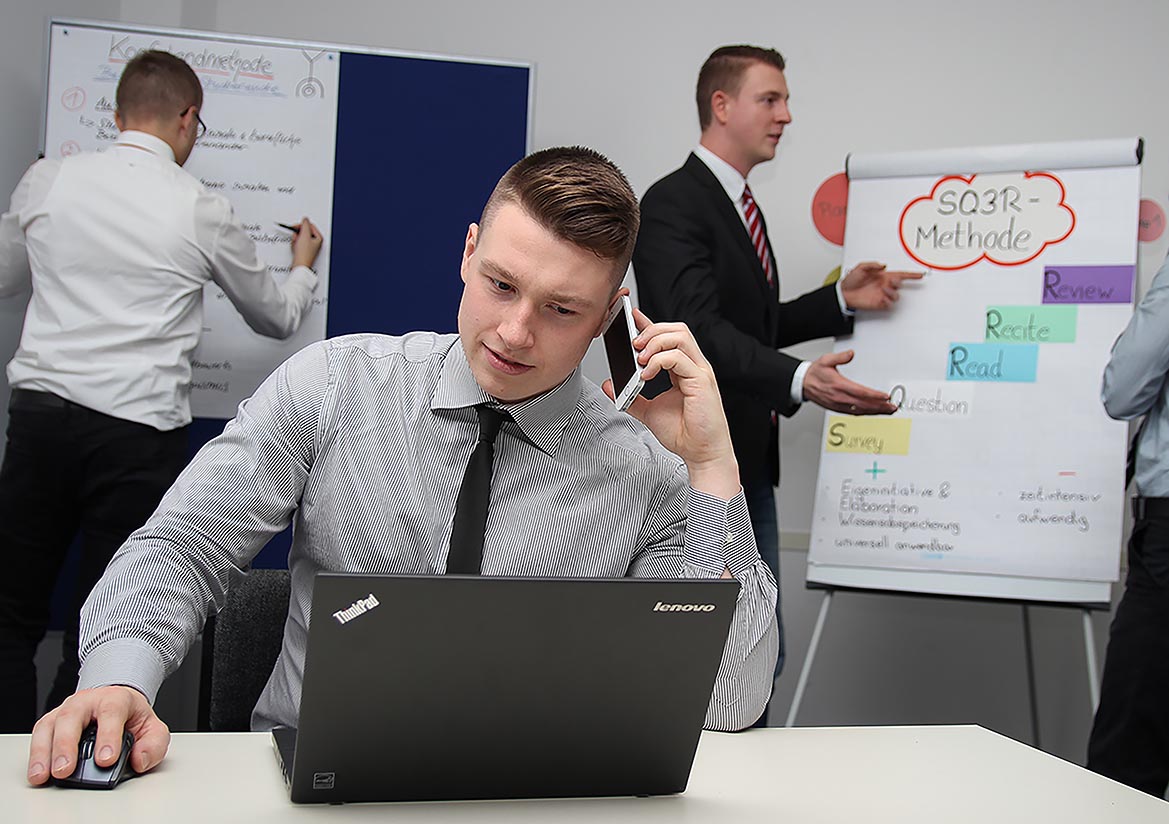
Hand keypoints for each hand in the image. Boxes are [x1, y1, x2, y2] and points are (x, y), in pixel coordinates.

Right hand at [27, 686, 169, 785]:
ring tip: (45, 775)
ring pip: (50, 725)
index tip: (106, 759)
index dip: (108, 735)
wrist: (117, 704)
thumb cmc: (131, 718)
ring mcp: (67, 710)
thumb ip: (153, 745)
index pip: (111, 712)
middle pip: (72, 716)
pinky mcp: (52, 722)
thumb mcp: (152, 728)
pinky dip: (36, 755)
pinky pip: (39, 735)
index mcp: (116, 699)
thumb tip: (139, 760)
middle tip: (66, 770)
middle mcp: (88, 701)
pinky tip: (37, 772)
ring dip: (45, 752)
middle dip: (67, 745)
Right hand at [291, 217, 323, 269]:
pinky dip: (295, 244)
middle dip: (298, 234)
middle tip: (296, 237)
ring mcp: (309, 247)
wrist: (300, 265)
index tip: (296, 227)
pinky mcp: (304, 250)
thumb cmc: (304, 253)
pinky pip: (297, 243)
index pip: (310, 225)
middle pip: (304, 231)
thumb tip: (305, 219)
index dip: (301, 225)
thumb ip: (305, 225)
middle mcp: (315, 242)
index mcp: (318, 238)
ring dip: (296, 239)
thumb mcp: (304, 235)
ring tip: (296, 244)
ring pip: (300, 237)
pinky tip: (295, 248)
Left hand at [602, 308, 738, 499]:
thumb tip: (610, 384)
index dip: (649, 324)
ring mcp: (699, 372)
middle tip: (633, 343)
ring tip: (639, 357)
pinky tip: (646, 373)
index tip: (630, 318)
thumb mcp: (648, 411)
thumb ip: (631, 396)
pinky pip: (679, 358)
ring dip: (655, 342)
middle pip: (677, 329)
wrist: (701, 453)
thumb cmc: (684, 433)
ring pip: (680, 337)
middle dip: (652, 330)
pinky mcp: (701, 381)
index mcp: (684, 369)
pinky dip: (659, 361)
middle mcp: (694, 366)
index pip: (668, 336)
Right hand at [802, 350, 896, 414]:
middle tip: (892, 406)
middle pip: (864, 404)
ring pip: (861, 411)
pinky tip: (873, 412)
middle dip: (880, 406)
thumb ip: (840, 357)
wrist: (803, 384)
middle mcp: (840, 398)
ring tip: (887, 410)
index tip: (885, 396)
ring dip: (875, 411)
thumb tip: (851, 354)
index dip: (875, 396)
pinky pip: (855, 413)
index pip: (861, 392)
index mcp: (839, 386)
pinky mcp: (838, 409)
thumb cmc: (815, 374)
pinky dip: (866, 413)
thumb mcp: (826, 360)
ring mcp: (839, 405)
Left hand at [840, 261, 922, 310]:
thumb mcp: (861, 268)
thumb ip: (873, 265)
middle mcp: (885, 285)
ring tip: (883, 289)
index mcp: (883, 276)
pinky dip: (888, 301)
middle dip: (898, 282)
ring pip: (896, 295)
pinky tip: (882, 297)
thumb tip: (884, 266)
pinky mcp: (879, 303)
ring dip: (892, 292)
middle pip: (899, 284)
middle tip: (891, 280)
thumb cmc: (851, 281)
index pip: (901, 275)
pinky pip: (889, 304)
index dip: (911, 275)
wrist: (843, 293)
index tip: (920, 275)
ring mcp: (882, 295)